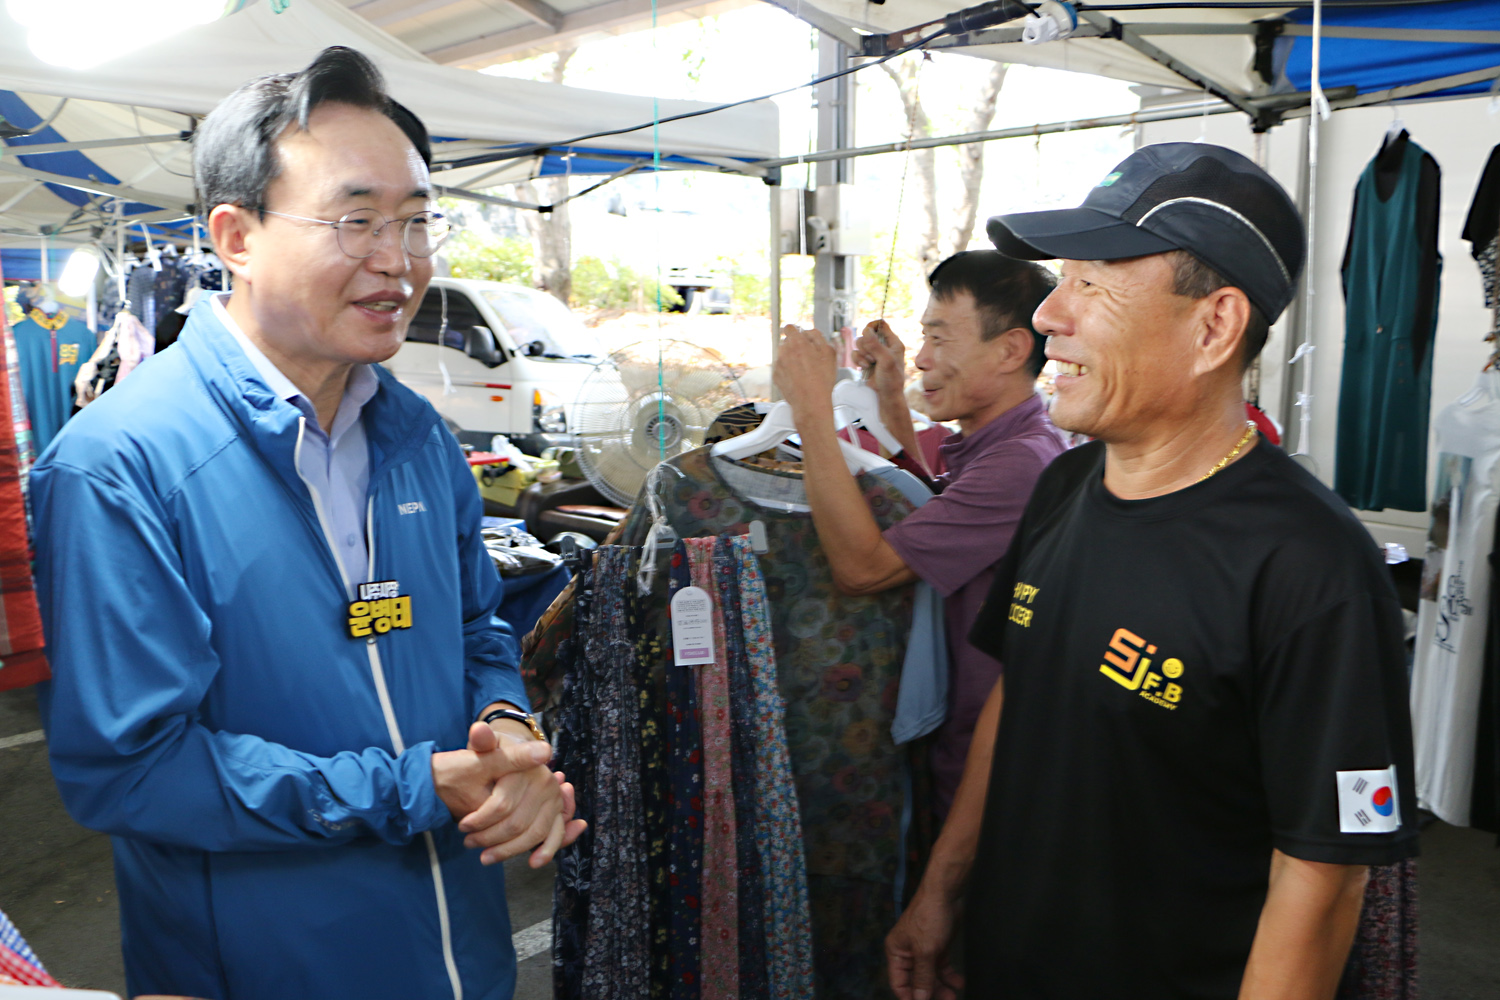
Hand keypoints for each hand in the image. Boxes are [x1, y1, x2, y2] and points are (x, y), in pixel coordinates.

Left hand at [431, 722, 584, 866]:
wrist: (509, 760)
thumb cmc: (492, 756)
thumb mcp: (483, 746)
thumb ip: (482, 741)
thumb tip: (478, 730)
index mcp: (527, 767)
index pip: (501, 804)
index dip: (480, 819)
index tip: (462, 826)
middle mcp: (545, 782)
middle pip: (517, 823)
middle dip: (490, 838)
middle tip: (469, 842)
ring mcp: (554, 798)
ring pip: (533, 833)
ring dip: (509, 849)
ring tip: (485, 856)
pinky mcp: (557, 812)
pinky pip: (555, 834)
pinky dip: (546, 850)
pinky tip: (533, 862)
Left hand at [773, 324, 837, 424]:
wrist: (811, 402)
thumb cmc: (821, 380)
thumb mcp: (828, 353)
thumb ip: (818, 337)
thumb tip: (809, 332)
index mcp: (797, 343)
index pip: (789, 327)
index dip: (796, 331)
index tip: (800, 337)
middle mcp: (784, 352)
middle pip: (787, 342)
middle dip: (795, 347)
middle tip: (807, 357)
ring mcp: (778, 364)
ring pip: (783, 355)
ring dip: (791, 359)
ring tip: (804, 371)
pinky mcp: (776, 376)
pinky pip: (781, 368)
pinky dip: (788, 371)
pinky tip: (798, 379)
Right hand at [854, 320, 907, 403]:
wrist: (886, 395)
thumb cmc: (891, 379)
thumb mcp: (885, 360)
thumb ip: (876, 345)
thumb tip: (866, 329)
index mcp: (893, 342)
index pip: (881, 325)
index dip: (872, 327)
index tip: (868, 335)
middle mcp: (883, 345)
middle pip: (866, 334)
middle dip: (866, 346)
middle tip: (873, 358)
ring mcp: (874, 353)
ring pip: (859, 344)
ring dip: (862, 355)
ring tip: (869, 364)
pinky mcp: (866, 361)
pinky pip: (855, 353)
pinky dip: (858, 361)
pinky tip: (865, 368)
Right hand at [886, 884, 963, 999]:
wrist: (946, 894)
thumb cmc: (928, 917)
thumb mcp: (925, 950)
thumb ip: (922, 977)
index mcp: (897, 953)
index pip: (899, 983)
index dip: (909, 997)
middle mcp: (908, 954)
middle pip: (916, 981)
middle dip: (929, 994)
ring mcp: (923, 951)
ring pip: (930, 976)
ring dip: (941, 987)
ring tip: (954, 996)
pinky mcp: (938, 947)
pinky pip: (941, 967)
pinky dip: (949, 976)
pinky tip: (958, 982)